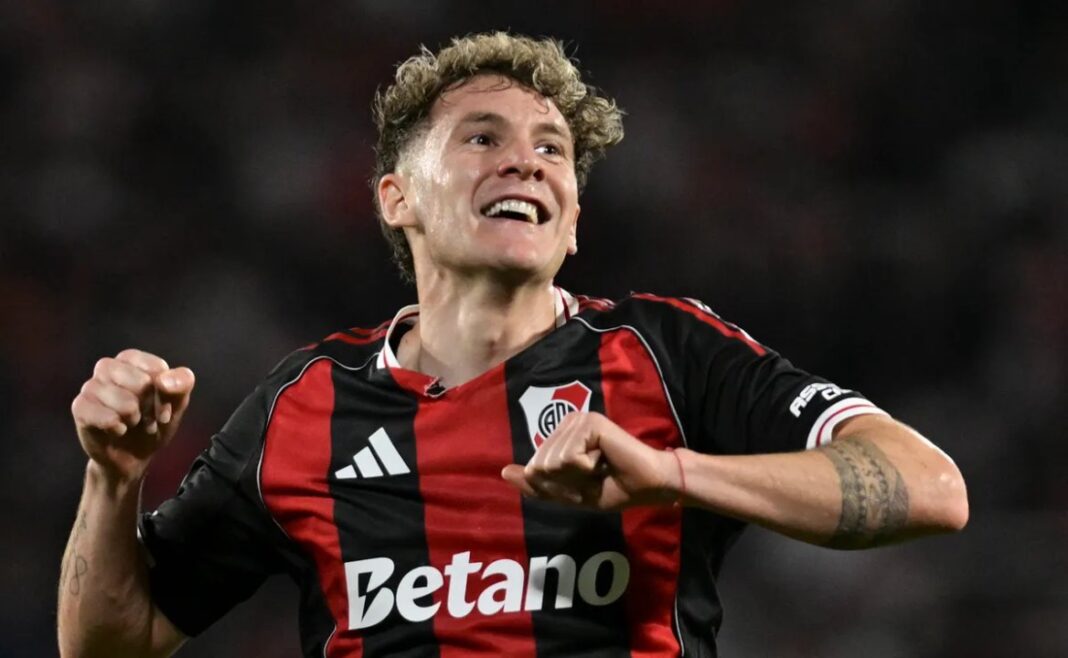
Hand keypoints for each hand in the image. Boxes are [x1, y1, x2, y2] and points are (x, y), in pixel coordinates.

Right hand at [71, 349, 194, 482]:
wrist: (132, 457)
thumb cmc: (153, 423)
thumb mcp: (176, 405)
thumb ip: (181, 384)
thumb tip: (164, 379)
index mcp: (132, 360)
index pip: (156, 369)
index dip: (165, 393)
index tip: (165, 408)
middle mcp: (108, 367)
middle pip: (140, 383)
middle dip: (150, 407)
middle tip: (147, 418)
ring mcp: (91, 386)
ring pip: (123, 400)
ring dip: (134, 419)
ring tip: (132, 424)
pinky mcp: (80, 407)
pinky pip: (101, 414)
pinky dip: (116, 426)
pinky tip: (118, 430)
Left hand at [501, 411, 678, 509]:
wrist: (646, 486)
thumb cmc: (612, 488)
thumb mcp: (567, 493)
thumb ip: (536, 484)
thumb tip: (503, 472)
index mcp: (559, 436)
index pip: (534, 468)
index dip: (558, 486)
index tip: (584, 481)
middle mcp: (566, 423)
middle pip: (541, 465)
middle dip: (567, 481)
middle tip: (594, 475)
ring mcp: (578, 421)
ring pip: (553, 461)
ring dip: (578, 475)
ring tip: (600, 466)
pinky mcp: (590, 422)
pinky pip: (569, 456)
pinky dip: (586, 467)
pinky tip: (604, 458)